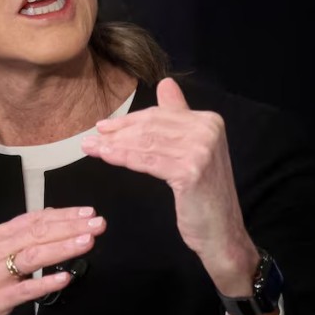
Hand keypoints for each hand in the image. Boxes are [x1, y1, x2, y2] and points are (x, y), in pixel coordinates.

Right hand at [0, 206, 105, 314]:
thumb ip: (22, 240)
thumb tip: (53, 218)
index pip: (33, 219)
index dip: (63, 215)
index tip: (88, 212)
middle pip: (36, 234)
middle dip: (70, 227)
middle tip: (97, 224)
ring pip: (31, 256)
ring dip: (62, 247)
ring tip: (86, 243)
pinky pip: (24, 290)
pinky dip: (45, 283)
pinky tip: (65, 278)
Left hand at [80, 78, 257, 293]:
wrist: (222, 232)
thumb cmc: (203, 195)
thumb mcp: (193, 150)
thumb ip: (180, 116)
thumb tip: (167, 82)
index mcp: (209, 120)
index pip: (159, 116)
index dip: (128, 121)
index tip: (103, 127)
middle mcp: (208, 129)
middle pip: (151, 127)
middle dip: (117, 133)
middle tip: (91, 139)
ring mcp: (201, 149)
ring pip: (147, 143)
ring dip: (115, 145)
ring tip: (93, 149)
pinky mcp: (191, 170)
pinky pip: (148, 161)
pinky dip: (124, 158)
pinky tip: (107, 157)